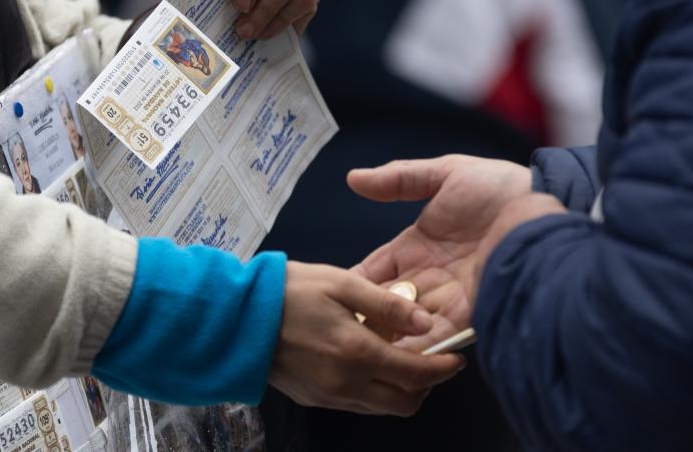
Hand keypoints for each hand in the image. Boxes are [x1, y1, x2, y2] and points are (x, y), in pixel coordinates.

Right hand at [269, 262, 464, 415]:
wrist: (235, 317)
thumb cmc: (289, 291)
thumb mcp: (341, 283)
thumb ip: (387, 305)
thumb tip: (428, 322)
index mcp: (358, 354)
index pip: (417, 374)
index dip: (443, 369)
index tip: (457, 359)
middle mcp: (347, 385)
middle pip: (405, 403)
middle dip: (426, 386)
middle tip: (430, 360)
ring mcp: (329, 397)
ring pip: (382, 408)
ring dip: (399, 389)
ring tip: (398, 357)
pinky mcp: (313, 400)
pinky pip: (357, 404)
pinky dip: (374, 390)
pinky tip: (367, 362)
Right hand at [348, 156, 560, 347]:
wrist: (544, 206)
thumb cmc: (500, 187)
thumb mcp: (446, 173)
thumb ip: (400, 178)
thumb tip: (354, 178)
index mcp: (418, 246)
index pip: (376, 271)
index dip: (354, 284)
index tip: (327, 297)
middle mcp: (431, 277)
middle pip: (388, 305)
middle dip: (366, 319)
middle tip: (338, 331)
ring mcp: (451, 298)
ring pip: (409, 325)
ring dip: (388, 337)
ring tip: (359, 351)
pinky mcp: (472, 313)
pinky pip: (438, 335)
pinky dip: (418, 346)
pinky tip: (396, 355)